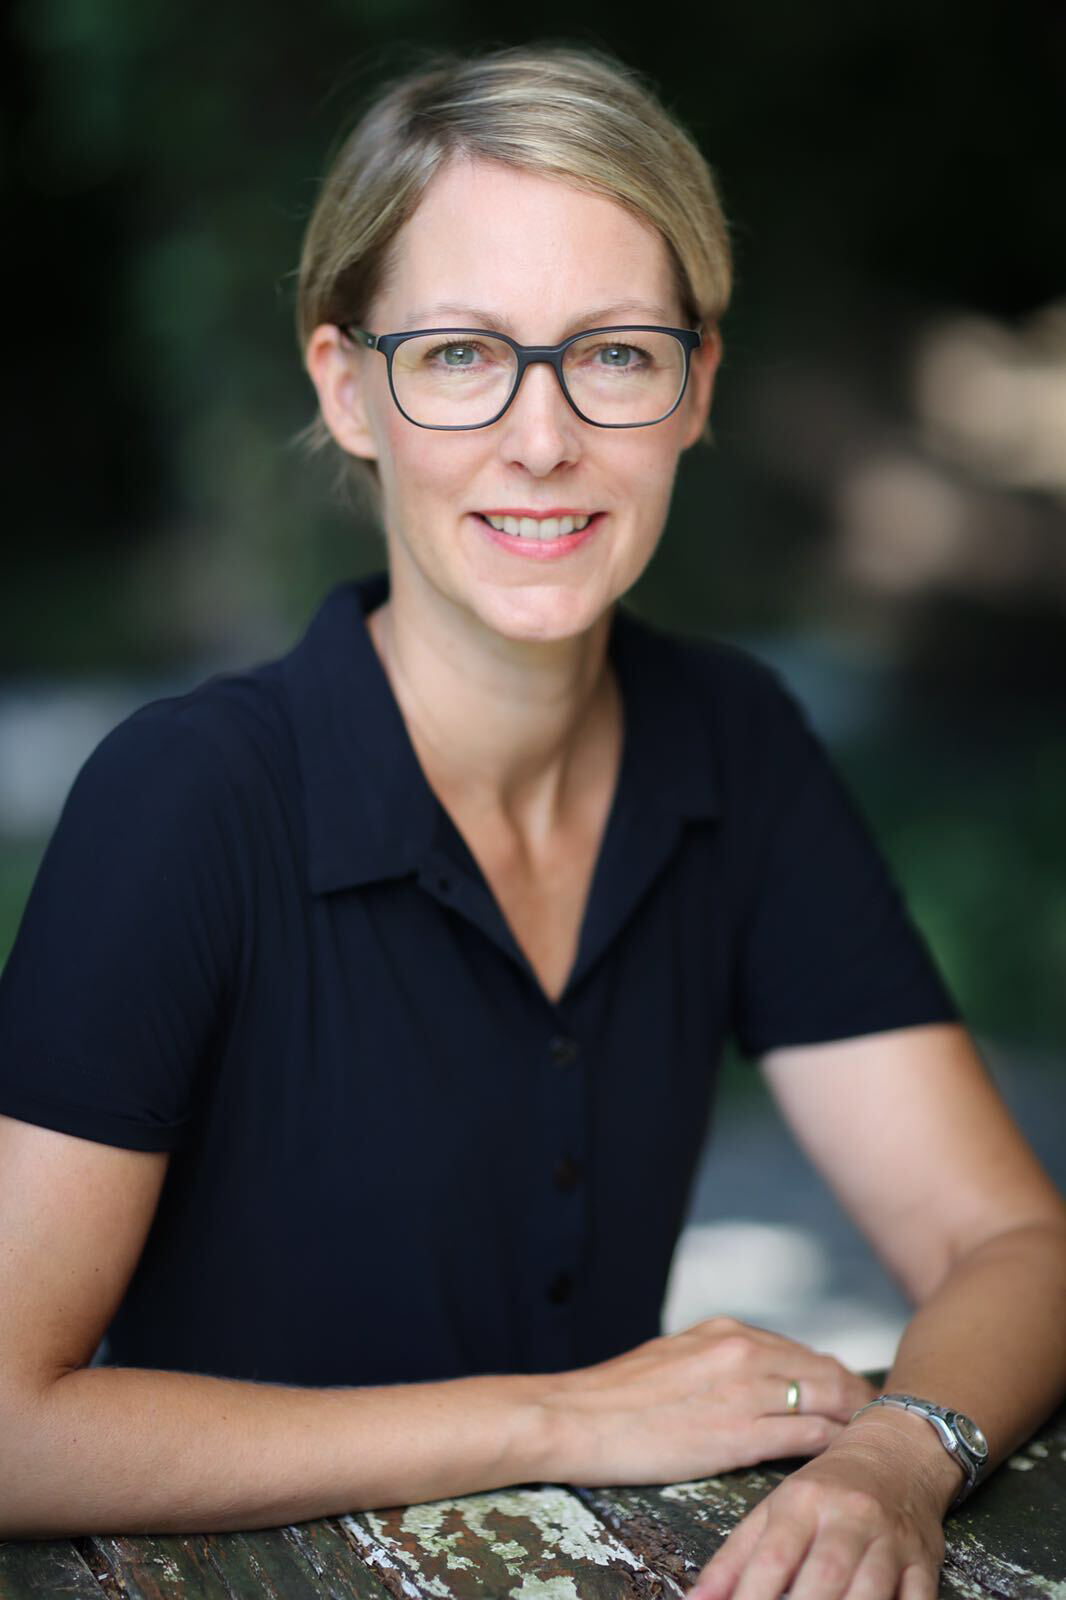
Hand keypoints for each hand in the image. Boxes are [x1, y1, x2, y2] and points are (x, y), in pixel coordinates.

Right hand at [543, 1315, 877, 1485]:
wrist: (572, 1417)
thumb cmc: (615, 1397)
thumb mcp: (673, 1359)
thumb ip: (716, 1362)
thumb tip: (748, 1377)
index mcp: (725, 1332)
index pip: (800, 1351)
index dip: (835, 1375)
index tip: (854, 1394)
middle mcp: (740, 1351)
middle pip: (824, 1370)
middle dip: (856, 1396)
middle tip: (882, 1421)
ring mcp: (741, 1392)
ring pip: (823, 1400)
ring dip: (852, 1420)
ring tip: (874, 1442)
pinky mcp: (735, 1435)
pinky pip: (804, 1438)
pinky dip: (830, 1446)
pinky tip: (844, 1461)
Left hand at [685, 1435, 946, 1599]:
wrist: (896, 1454)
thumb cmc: (824, 1491)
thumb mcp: (773, 1510)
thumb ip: (735, 1558)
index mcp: (802, 1501)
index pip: (775, 1557)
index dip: (754, 1596)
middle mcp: (847, 1517)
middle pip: (824, 1576)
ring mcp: (889, 1540)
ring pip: (870, 1590)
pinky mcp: (924, 1561)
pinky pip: (918, 1598)